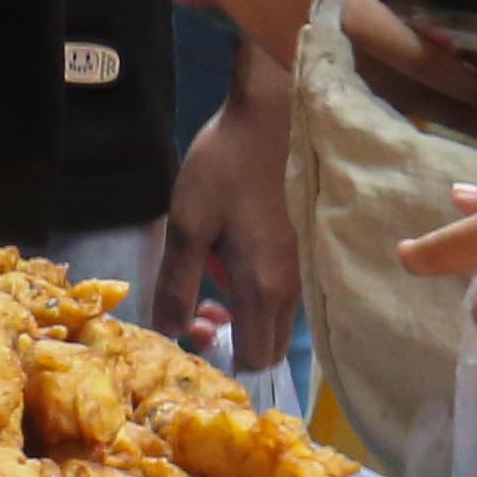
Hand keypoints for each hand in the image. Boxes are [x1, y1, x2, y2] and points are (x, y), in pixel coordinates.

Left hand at [159, 82, 303, 371]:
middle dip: (231, 340)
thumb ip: (177, 283)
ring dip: (243, 314)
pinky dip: (257, 292)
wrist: (275, 117)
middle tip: (197, 308)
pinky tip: (233, 256)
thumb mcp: (187, 223)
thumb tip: (169, 331)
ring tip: (210, 273)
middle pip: (268, 346)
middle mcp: (292, 288)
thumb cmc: (226, 168)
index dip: (221, 360)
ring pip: (276, 319)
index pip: (254, 358)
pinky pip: (283, 293)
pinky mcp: (307, 250)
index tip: (191, 330)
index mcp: (262, 287)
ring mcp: (305, 269)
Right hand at [180, 0, 476, 121]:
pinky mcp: (301, 70)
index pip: (419, 60)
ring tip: (475, 129)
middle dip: (457, 114)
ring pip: (380, 102)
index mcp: (349, 15)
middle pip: (404, 95)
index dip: (465, 83)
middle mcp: (331, 51)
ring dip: (429, 117)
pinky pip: (357, 96)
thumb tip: (440, 33)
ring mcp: (311, 67)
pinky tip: (424, 113)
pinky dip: (395, 108)